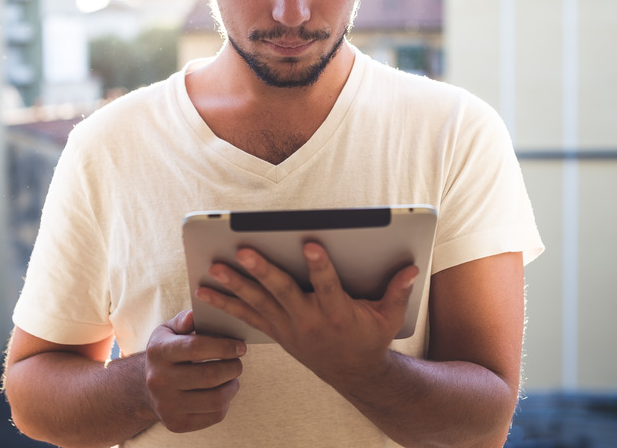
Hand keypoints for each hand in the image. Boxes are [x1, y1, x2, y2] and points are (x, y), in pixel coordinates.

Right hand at [143, 310, 245, 432]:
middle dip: (233, 367)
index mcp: (158, 351)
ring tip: (232, 376)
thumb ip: (185, 319)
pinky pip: (214, 416)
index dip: (224, 346)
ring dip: (232, 386)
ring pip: (215, 399)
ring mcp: (166, 405)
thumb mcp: (169, 330)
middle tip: (238, 361)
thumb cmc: (168, 351)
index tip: (241, 346)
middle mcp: (158, 380)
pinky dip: (225, 402)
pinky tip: (221, 391)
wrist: (147, 386)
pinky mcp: (176, 424)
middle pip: (209, 376)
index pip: (196, 347)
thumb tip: (195, 315)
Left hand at [196, 242, 418, 384]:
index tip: (311, 242)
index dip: (320, 265)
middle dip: (262, 271)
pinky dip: (225, 303)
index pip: (327, 285)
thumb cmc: (370, 338)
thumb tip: (412, 267)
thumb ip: (398, 291)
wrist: (352, 373)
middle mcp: (309, 320)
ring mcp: (289, 327)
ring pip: (258, 303)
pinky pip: (247, 317)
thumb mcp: (389, 317)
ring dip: (234, 286)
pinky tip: (204, 291)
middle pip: (283, 292)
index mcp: (338, 312)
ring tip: (213, 268)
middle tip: (244, 251)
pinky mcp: (276, 331)